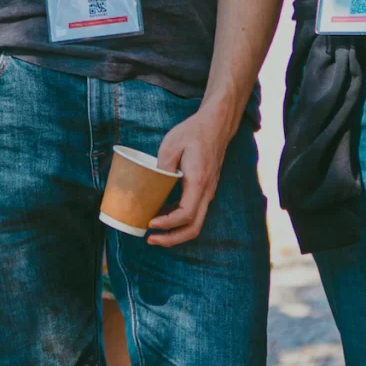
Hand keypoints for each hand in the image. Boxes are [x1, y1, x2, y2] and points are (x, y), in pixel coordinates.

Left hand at [146, 105, 235, 246]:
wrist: (215, 126)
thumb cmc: (193, 133)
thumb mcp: (171, 144)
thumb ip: (162, 166)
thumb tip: (151, 185)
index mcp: (198, 181)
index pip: (186, 214)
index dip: (168, 223)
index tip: (150, 222)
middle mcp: (207, 191)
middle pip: (194, 227)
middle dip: (172, 238)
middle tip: (150, 239)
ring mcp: (208, 192)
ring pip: (196, 223)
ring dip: (176, 232)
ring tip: (154, 233)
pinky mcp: (205, 190)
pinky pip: (195, 213)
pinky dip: (179, 221)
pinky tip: (162, 216)